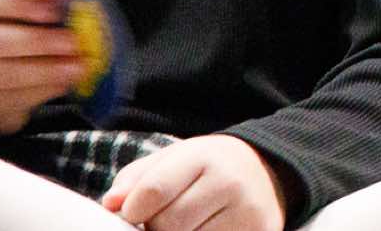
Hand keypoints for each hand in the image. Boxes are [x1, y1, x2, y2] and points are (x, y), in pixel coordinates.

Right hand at [0, 0, 82, 135]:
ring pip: (1, 75)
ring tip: (78, 66)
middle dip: (36, 42)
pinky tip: (65, 82)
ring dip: (45, 71)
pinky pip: (8, 100)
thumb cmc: (23, 24)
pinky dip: (42, 91)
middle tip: (72, 43)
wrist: (7, 72)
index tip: (53, 11)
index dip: (18, 5)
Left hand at [103, 134, 286, 230]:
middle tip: (164, 219)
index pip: (154, 190)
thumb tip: (111, 204)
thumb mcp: (175, 159)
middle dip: (156, 227)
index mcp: (206, 157)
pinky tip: (205, 229)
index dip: (134, 209)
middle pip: (168, 224)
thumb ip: (136, 178)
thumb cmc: (209, 169)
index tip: (134, 213)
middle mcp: (231, 183)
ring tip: (188, 224)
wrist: (269, 172)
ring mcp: (247, 214)